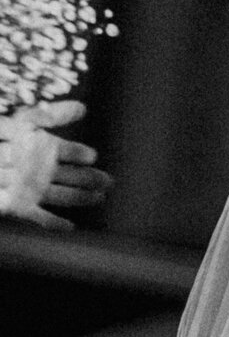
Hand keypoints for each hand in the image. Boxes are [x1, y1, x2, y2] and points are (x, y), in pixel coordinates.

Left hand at [0, 100, 113, 231]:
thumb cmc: (3, 138)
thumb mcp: (26, 121)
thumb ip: (53, 115)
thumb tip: (83, 108)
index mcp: (41, 148)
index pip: (68, 151)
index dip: (80, 153)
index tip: (93, 156)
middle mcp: (39, 170)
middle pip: (70, 175)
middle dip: (90, 178)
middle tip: (109, 182)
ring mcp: (31, 189)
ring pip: (62, 195)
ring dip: (81, 197)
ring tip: (99, 198)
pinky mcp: (20, 206)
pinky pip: (40, 217)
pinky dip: (55, 223)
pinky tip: (69, 227)